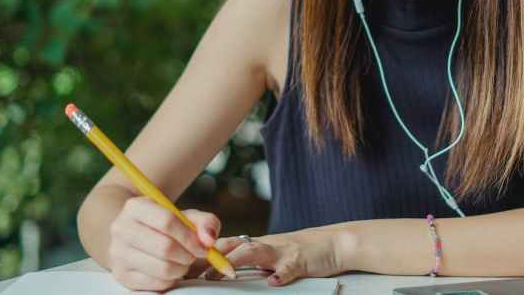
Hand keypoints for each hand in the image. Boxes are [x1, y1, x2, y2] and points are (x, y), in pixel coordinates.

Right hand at [107, 196, 221, 290]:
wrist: (134, 236)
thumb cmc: (164, 226)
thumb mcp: (185, 216)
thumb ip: (205, 222)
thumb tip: (209, 240)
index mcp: (135, 207)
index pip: (167, 221)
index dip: (190, 237)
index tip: (204, 246)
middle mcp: (121, 229)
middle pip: (165, 247)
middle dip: (187, 255)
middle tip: (193, 255)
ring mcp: (118, 254)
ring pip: (162, 268)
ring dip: (181, 269)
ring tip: (183, 262)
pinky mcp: (121, 275)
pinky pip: (156, 284)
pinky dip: (171, 279)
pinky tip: (171, 270)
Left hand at [207, 229, 346, 286]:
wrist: (336, 242)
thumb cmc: (304, 251)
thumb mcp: (276, 253)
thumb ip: (254, 260)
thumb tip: (227, 270)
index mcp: (260, 244)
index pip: (228, 245)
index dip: (207, 253)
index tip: (187, 264)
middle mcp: (268, 244)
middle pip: (235, 245)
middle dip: (214, 256)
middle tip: (195, 270)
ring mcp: (283, 251)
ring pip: (256, 252)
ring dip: (236, 261)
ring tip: (222, 274)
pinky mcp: (300, 260)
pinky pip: (289, 268)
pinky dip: (281, 274)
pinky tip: (273, 282)